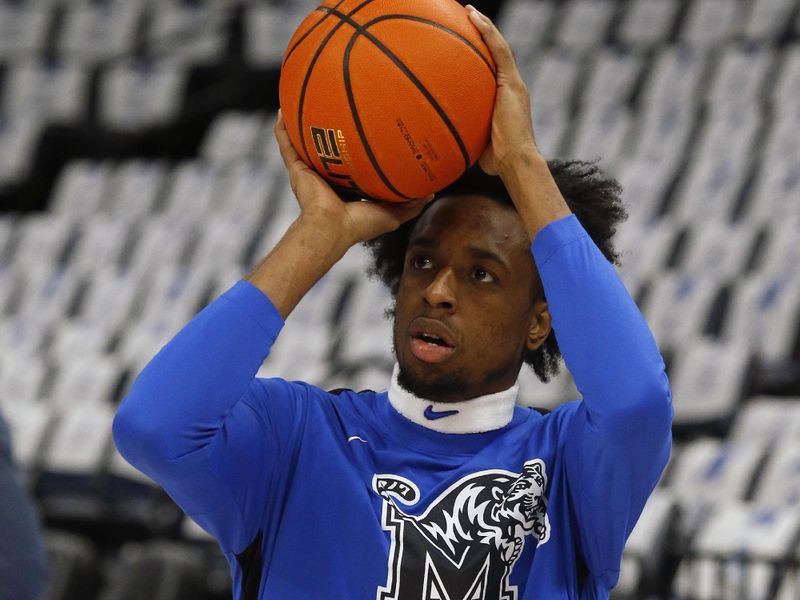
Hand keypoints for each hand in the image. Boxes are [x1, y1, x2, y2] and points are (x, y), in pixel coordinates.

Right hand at [274, 111, 433, 246]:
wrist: (332, 229)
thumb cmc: (360, 226)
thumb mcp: (393, 213)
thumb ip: (411, 203)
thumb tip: (432, 191)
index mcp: (347, 184)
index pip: (352, 160)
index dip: (357, 145)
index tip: (366, 126)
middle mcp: (327, 175)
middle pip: (327, 146)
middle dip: (329, 128)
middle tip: (336, 104)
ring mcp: (309, 171)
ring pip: (304, 142)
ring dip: (301, 122)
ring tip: (303, 97)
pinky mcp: (296, 170)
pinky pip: (286, 145)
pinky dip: (282, 129)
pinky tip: (282, 109)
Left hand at [466, 6, 538, 175]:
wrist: (515, 162)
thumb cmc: (495, 161)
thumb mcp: (473, 142)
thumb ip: (462, 133)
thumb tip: (438, 137)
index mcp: (503, 99)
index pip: (491, 71)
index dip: (479, 55)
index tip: (463, 42)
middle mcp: (510, 87)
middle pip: (495, 54)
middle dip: (481, 35)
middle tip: (464, 19)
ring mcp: (513, 83)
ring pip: (498, 46)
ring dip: (483, 26)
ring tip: (468, 11)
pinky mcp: (513, 82)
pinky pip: (499, 50)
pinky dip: (487, 31)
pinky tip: (473, 17)